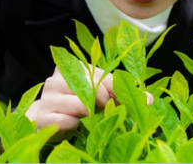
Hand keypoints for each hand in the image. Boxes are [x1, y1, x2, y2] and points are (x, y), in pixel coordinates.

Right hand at [25, 66, 152, 132]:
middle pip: (91, 86)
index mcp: (71, 67)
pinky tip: (75, 125)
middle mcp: (56, 79)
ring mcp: (47, 97)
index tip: (121, 101)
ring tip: (90, 117)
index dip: (115, 89)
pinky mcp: (42, 116)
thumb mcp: (99, 97)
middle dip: (104, 101)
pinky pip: (66, 120)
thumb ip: (121, 95)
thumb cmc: (77, 107)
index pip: (100, 74)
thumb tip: (150, 100)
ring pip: (80, 103)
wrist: (47, 122)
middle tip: (106, 109)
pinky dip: (75, 126)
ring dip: (90, 113)